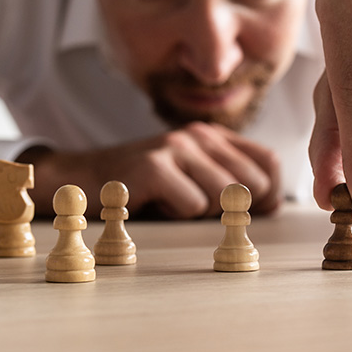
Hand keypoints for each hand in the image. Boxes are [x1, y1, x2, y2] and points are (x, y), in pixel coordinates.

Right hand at [24, 122, 279, 218]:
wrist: (78, 179)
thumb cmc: (141, 188)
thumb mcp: (191, 179)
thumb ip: (230, 185)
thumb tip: (273, 206)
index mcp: (212, 136)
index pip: (269, 163)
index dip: (268, 196)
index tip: (247, 214)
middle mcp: (198, 135)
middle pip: (254, 184)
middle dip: (236, 211)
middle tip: (198, 210)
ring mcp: (176, 147)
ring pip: (226, 198)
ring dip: (201, 214)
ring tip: (170, 203)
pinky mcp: (154, 166)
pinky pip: (194, 206)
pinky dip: (176, 216)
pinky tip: (154, 203)